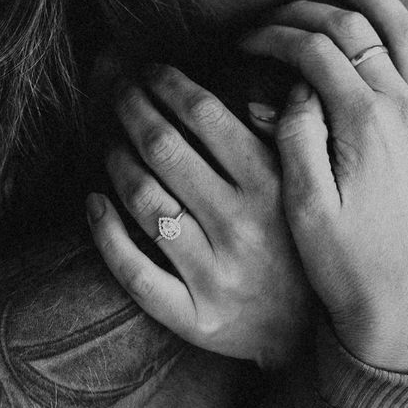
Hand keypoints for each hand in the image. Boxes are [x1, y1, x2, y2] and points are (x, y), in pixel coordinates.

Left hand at [86, 66, 315, 368]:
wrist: (313, 337)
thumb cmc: (303, 246)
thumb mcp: (308, 189)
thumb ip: (284, 137)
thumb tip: (252, 84)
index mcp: (272, 186)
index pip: (206, 116)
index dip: (169, 84)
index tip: (151, 70)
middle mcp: (240, 227)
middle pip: (165, 149)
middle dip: (132, 109)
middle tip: (119, 92)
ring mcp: (213, 273)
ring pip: (144, 201)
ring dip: (117, 160)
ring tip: (111, 142)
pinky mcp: (191, 315)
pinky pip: (133, 270)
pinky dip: (105, 231)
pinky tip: (94, 202)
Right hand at [238, 0, 407, 369]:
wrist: (406, 313)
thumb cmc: (347, 269)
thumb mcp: (305, 206)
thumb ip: (297, 135)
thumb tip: (297, 85)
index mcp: (364, 123)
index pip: (312, 48)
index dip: (271, 35)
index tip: (241, 43)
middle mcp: (407, 110)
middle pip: (355, 30)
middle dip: (307, 11)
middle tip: (273, 15)